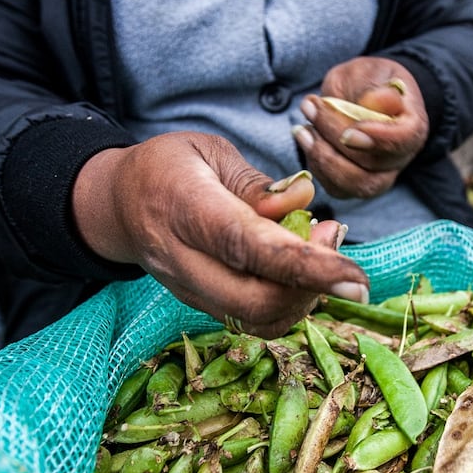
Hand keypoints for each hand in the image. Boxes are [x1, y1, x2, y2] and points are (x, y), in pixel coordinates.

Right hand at [71, 132, 369, 337]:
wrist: (117, 203)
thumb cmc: (170, 167)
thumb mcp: (209, 152)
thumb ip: (256, 183)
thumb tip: (304, 199)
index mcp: (182, 207)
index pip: (248, 246)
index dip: (306, 265)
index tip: (355, 275)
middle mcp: (180, 258)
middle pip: (254, 300)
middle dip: (312, 286)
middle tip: (335, 237)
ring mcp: (187, 290)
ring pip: (256, 319)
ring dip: (304, 296)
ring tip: (321, 252)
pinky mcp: (198, 305)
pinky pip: (251, 320)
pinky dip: (288, 304)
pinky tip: (301, 271)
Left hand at [291, 57, 427, 199]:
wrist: (363, 97)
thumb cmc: (369, 81)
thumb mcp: (371, 71)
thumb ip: (372, 86)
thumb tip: (376, 101)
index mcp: (412, 125)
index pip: (403, 139)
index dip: (377, 138)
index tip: (350, 130)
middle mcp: (400, 157)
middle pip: (372, 163)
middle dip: (335, 137)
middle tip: (310, 107)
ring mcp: (379, 176)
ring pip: (354, 183)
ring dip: (323, 157)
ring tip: (302, 129)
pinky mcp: (355, 185)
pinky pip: (337, 188)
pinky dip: (317, 166)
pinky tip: (307, 140)